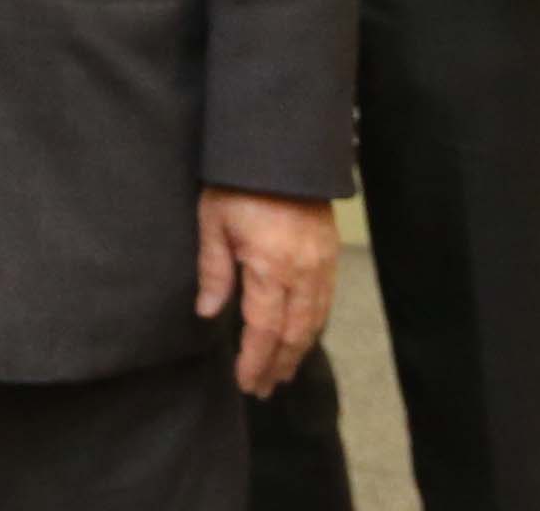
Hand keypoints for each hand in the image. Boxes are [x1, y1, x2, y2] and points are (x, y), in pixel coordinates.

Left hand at [195, 187, 338, 395]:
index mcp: (270, 268)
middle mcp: (302, 273)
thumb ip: (214, 271)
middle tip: (264, 389)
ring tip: (282, 372)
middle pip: (294, 334)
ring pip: (314, 321)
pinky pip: (325, 301)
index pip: (264, 330)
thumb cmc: (238, 184)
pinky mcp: (330, 254)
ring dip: (297, 350)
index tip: (247, 383)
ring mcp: (321, 265)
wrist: (280, 151)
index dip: (256, 360)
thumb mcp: (213, 223)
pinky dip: (313, 326)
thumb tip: (209, 313)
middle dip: (278, 365)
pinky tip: (302, 336)